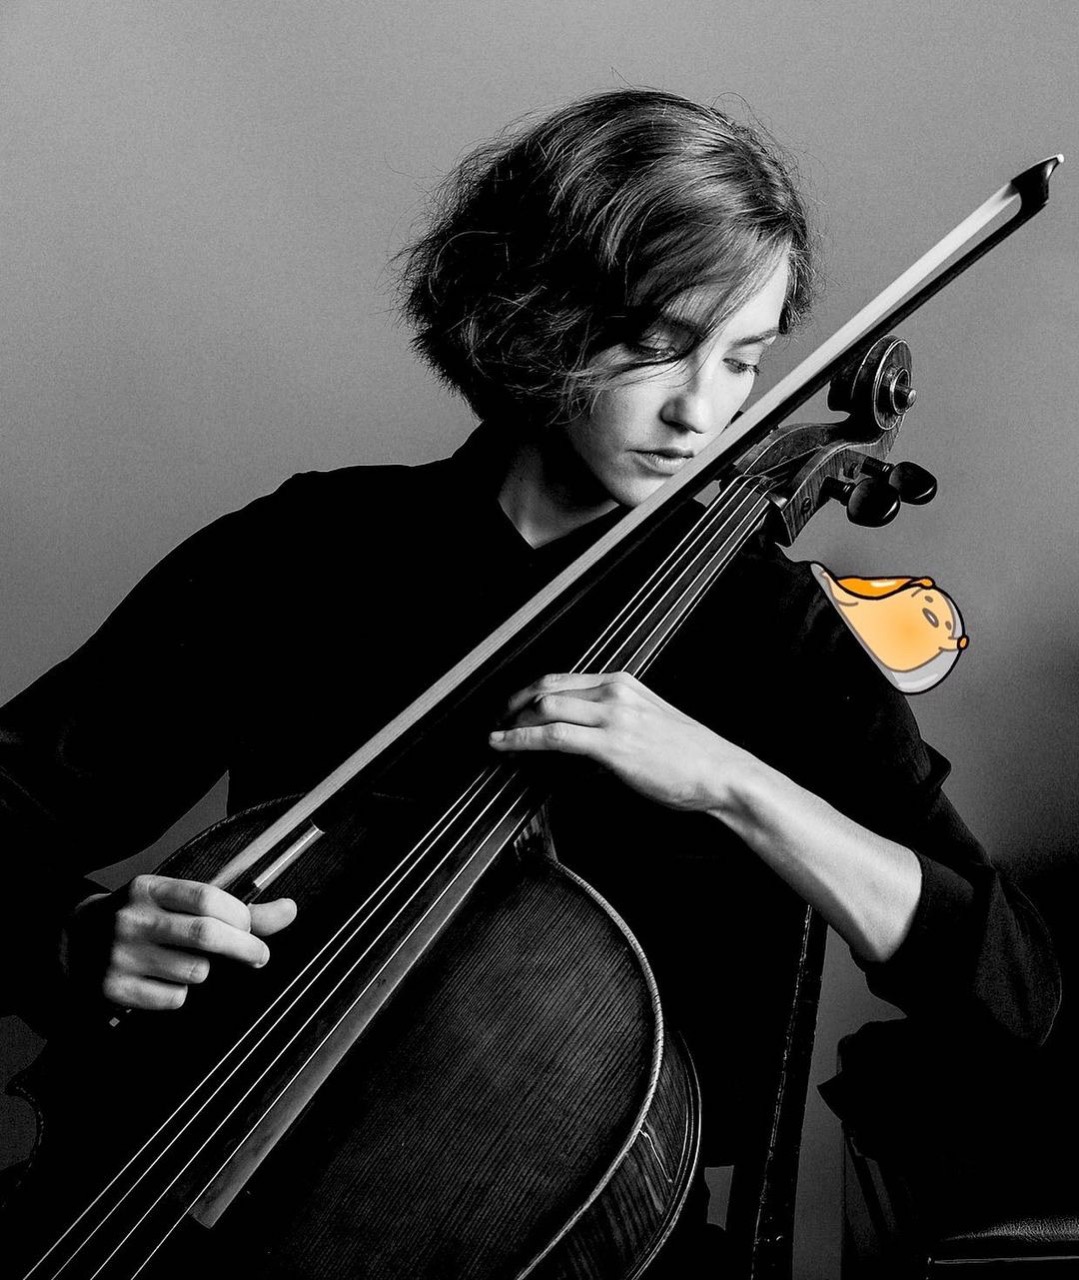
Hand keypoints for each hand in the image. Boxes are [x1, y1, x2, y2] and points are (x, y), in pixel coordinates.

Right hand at [64, 875, 296, 1010]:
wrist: (70, 943)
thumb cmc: (142, 918)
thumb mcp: (176, 902)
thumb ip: (234, 908)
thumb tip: (291, 910)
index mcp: (149, 889)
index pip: (205, 897)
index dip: (238, 915)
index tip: (250, 927)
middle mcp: (132, 919)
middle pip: (205, 935)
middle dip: (244, 947)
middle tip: (260, 956)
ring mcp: (120, 956)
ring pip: (194, 972)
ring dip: (205, 972)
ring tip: (188, 964)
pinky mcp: (113, 989)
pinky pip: (173, 998)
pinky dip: (180, 993)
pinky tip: (161, 981)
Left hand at [489, 670, 751, 813]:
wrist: (723, 773)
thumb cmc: (694, 757)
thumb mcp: (652, 723)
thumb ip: (619, 720)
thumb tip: (587, 738)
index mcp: (624, 683)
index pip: (563, 678)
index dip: (530, 692)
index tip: (514, 705)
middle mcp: (615, 692)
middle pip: (547, 688)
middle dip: (514, 703)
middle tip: (497, 719)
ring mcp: (613, 716)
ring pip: (545, 707)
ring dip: (512, 721)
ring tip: (495, 735)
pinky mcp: (612, 744)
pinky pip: (553, 736)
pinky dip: (521, 739)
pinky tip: (504, 745)